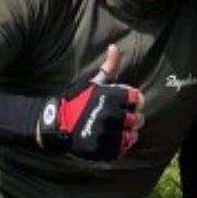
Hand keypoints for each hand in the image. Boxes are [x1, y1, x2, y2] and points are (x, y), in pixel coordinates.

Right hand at [36, 44, 142, 159]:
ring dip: (128, 134)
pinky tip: (113, 140)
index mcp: (111, 97)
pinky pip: (122, 150)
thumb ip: (109, 67)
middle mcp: (111, 115)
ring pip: (132, 136)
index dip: (135, 102)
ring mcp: (107, 133)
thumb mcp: (93, 82)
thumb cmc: (77, 101)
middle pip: (138, 119)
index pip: (138, 99)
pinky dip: (121, 146)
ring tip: (119, 130)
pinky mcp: (103, 148)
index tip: (128, 104)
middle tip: (123, 119)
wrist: (58, 123)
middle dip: (133, 118)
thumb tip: (114, 47)